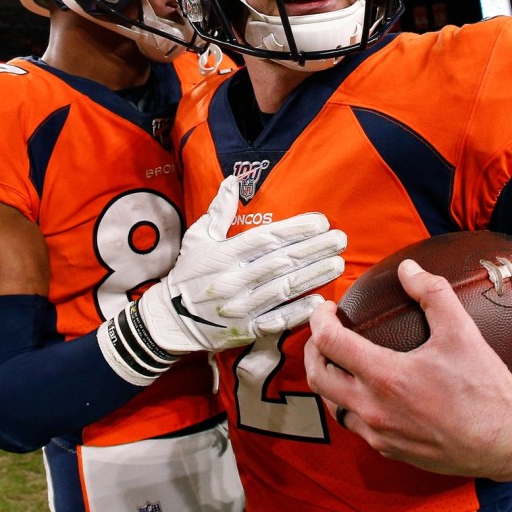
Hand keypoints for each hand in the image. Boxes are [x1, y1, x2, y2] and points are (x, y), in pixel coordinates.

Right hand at [138, 175, 346, 353]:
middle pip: (281, 262)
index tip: (320, 221)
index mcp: (225, 254)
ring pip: (283, 288)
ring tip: (337, 262)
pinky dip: (297, 311)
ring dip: (313, 276)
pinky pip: (276, 321)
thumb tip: (232, 181)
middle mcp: (234, 279)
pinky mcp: (246, 330)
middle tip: (340, 239)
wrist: (170, 320)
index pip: (266, 238)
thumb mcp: (198, 238)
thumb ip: (219, 211)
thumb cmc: (188, 274)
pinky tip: (319, 301)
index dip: (295, 229)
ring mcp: (241, 307)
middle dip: (313, 249)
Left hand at [304, 259, 511, 478]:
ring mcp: (380, 434)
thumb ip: (432, 292)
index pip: (330, 344)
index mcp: (387, 377)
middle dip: (313, 349)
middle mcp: (375, 409)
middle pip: (318, 377)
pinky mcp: (390, 450)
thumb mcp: (462, 331)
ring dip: (328, 379)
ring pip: (332, 405)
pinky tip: (365, 390)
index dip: (320, 320)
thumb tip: (408, 268)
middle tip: (324, 332)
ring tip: (339, 359)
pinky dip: (348, 403)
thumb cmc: (485, 388)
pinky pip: (355, 425)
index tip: (326, 308)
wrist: (508, 441)